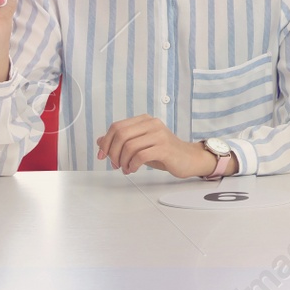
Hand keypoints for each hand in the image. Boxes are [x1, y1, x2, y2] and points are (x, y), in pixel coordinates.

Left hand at [96, 116, 212, 176]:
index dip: (106, 142)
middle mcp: (152, 124)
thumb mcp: (140, 144)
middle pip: (121, 134)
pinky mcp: (164, 148)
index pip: (117, 126)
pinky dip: (132, 165)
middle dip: (112, 152)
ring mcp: (159, 135)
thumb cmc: (164, 152)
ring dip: (122, 161)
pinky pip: (140, 156)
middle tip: (114, 164)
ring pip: (129, 146)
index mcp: (145, 120)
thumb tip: (100, 141)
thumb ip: (122, 141)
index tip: (102, 155)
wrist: (189, 158)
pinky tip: (133, 169)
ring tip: (125, 168)